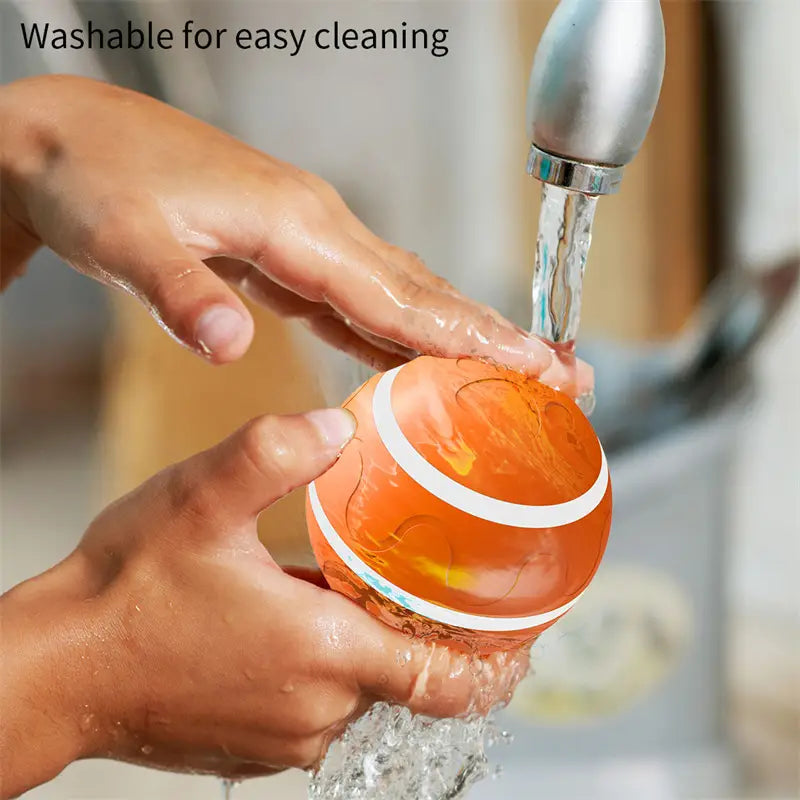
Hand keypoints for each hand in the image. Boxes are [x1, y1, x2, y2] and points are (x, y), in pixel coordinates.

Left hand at [0, 74, 589, 392]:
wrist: (69, 142)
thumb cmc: (96, 181)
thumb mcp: (124, 241)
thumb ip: (183, 294)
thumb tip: (228, 348)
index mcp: (298, 226)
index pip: (401, 294)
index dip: (469, 336)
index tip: (534, 365)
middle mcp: (320, 229)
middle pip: (425, 291)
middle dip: (496, 337)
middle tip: (563, 373)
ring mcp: (310, 240)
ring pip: (403, 293)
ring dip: (462, 334)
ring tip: (519, 370)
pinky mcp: (290, 253)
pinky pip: (363, 298)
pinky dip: (404, 329)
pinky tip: (422, 356)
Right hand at [0, 407, 527, 796]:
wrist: (56, 670)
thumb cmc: (125, 595)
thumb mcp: (201, 500)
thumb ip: (275, 452)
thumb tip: (336, 426)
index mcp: (323, 653)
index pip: (446, 682)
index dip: (496, 666)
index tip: (524, 640)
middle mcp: (316, 709)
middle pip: (410, 683)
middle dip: (435, 641)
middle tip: (448, 589)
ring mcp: (284, 736)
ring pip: (365, 693)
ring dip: (380, 648)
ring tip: (375, 593)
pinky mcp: (255, 743)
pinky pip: (322, 704)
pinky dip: (336, 665)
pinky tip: (311, 619)